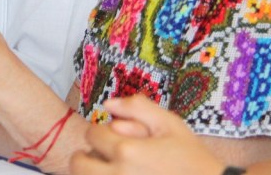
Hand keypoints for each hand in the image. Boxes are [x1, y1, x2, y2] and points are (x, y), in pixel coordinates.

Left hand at [70, 96, 224, 174]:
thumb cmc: (192, 158)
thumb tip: (108, 103)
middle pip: (78, 164)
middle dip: (85, 156)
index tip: (111, 136)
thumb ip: (138, 107)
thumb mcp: (170, 125)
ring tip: (110, 169)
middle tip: (101, 156)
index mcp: (128, 152)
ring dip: (92, 171)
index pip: (92, 135)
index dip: (99, 131)